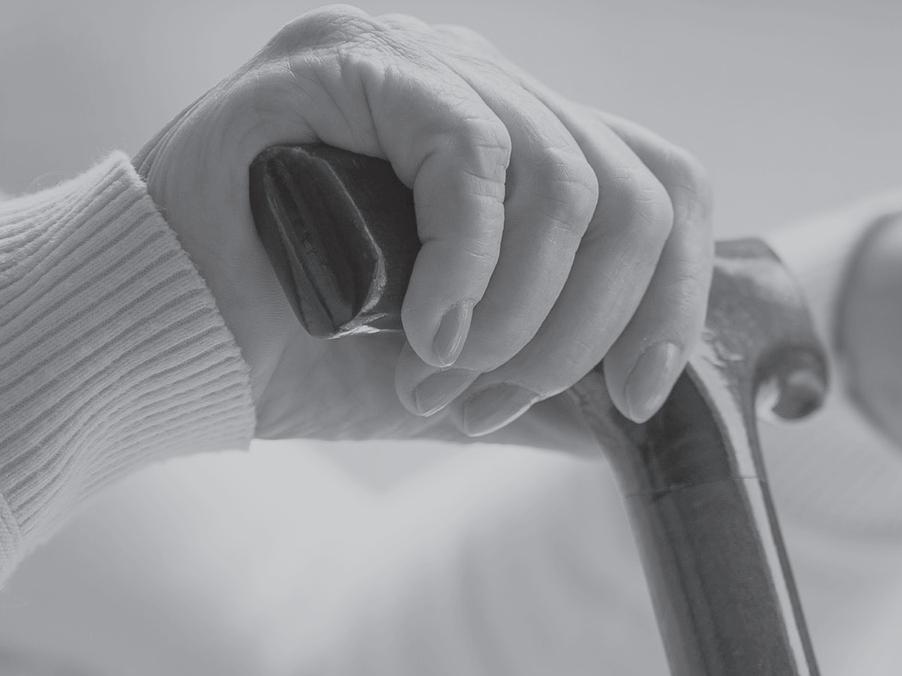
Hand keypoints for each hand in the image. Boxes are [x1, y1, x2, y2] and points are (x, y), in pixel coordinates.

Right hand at [133, 6, 711, 441]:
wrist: (160, 343)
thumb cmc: (299, 350)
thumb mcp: (458, 373)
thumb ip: (547, 380)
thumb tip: (629, 417)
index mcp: (519, 140)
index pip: (657, 184)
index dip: (674, 294)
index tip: (637, 394)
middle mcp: (482, 85)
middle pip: (632, 188)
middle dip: (585, 329)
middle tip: (496, 402)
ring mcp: (420, 59)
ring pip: (565, 179)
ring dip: (520, 314)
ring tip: (444, 375)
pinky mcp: (353, 61)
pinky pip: (472, 155)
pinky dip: (468, 267)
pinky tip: (427, 332)